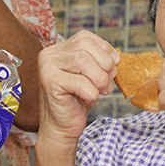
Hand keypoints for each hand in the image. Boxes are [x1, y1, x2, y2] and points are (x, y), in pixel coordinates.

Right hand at [38, 31, 119, 145]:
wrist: (62, 127)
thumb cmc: (78, 101)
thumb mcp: (91, 76)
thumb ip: (99, 61)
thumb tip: (116, 56)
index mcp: (59, 49)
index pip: (85, 37)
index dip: (104, 49)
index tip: (114, 65)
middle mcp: (50, 54)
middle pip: (84, 47)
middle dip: (104, 64)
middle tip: (108, 82)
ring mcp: (47, 67)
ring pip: (82, 61)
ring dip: (100, 79)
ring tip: (102, 91)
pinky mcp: (50, 82)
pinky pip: (80, 82)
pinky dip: (92, 93)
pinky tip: (90, 100)